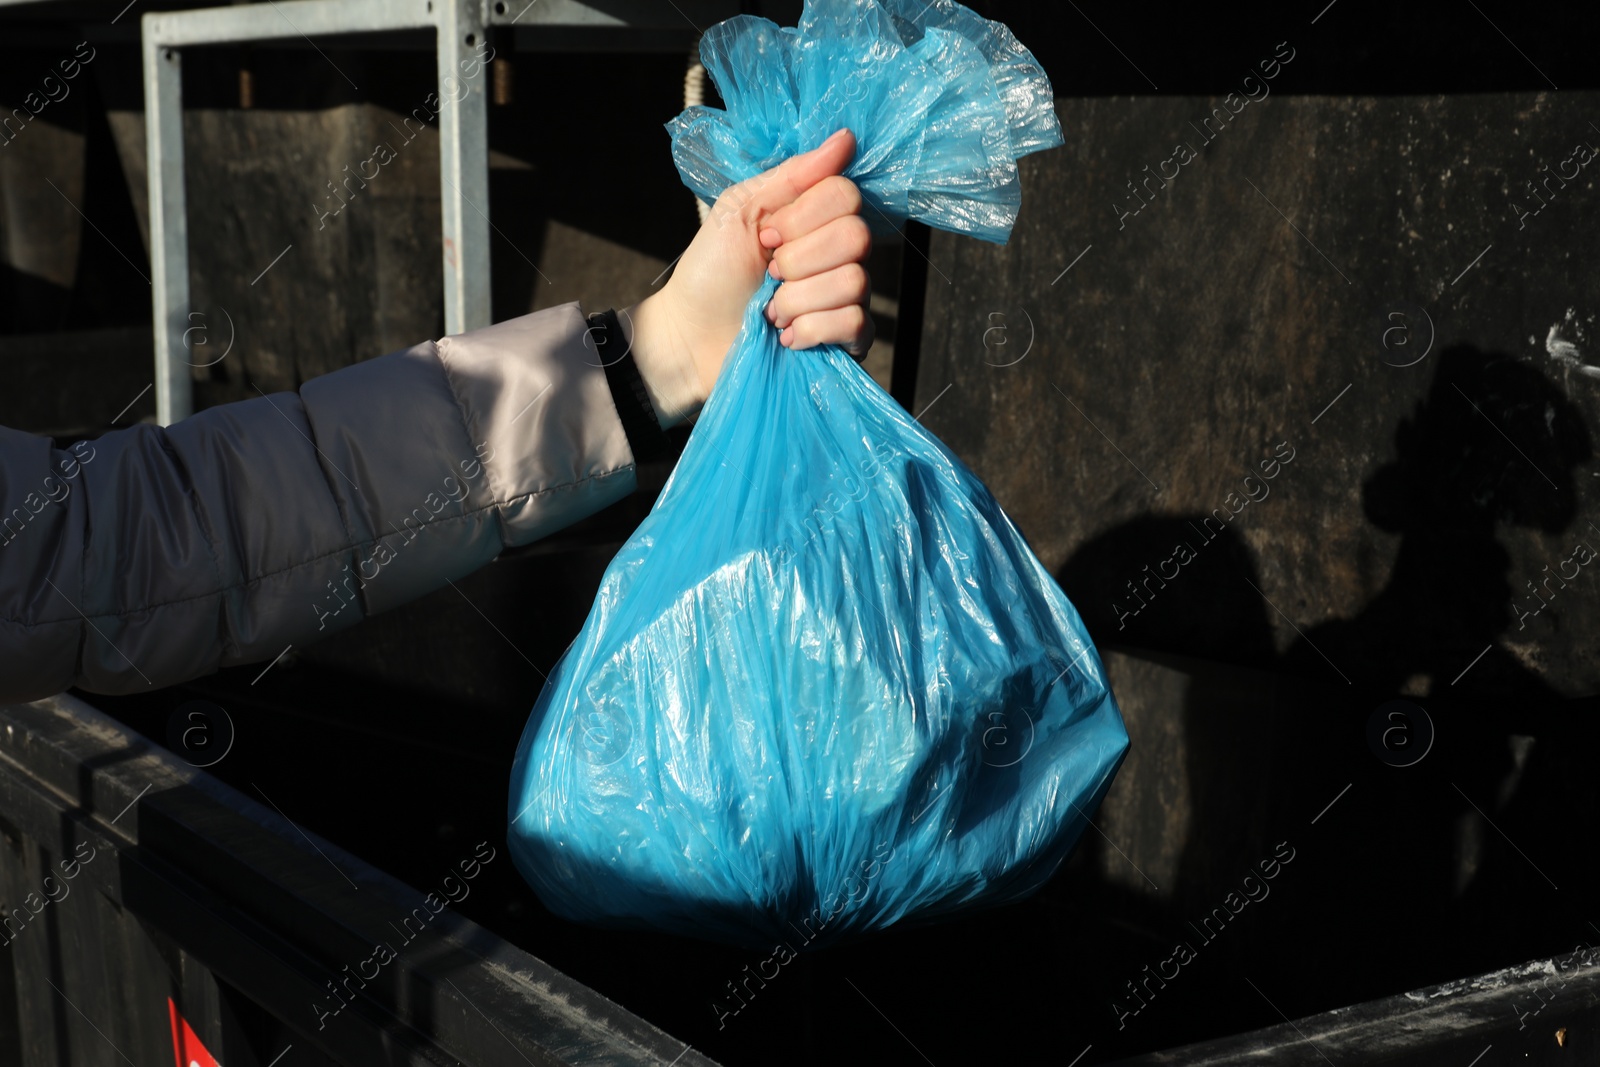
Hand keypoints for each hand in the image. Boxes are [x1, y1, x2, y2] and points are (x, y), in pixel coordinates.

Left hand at [622, 128, 873, 427]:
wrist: (690, 335)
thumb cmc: (711, 272)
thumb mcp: (741, 210)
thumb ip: (793, 175)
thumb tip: (844, 138)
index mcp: (817, 217)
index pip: (846, 195)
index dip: (803, 218)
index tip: (767, 236)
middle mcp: (840, 253)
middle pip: (855, 237)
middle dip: (799, 260)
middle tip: (769, 273)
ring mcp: (846, 297)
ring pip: (853, 283)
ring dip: (798, 299)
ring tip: (770, 311)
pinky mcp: (846, 340)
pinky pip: (856, 324)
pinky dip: (812, 330)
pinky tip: (786, 335)